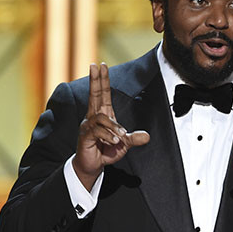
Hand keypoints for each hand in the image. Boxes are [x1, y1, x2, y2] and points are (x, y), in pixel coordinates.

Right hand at [73, 63, 149, 190]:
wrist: (93, 166)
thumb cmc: (106, 151)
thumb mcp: (124, 144)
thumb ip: (134, 138)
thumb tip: (147, 136)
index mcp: (103, 115)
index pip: (102, 94)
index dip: (102, 80)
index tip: (101, 65)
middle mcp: (93, 117)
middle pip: (94, 95)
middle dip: (95, 80)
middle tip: (95, 65)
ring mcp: (88, 126)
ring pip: (101, 118)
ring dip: (114, 127)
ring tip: (119, 138)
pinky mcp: (85, 136)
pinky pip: (97, 131)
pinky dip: (108, 135)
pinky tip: (114, 141)